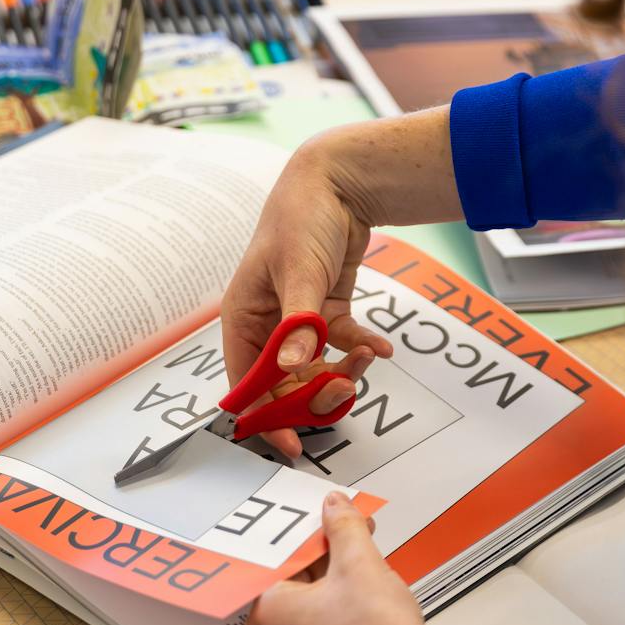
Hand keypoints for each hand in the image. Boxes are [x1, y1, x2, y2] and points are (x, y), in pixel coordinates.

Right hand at [222, 107, 460, 457]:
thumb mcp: (299, 271)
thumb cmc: (302, 218)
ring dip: (343, 371)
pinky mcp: (324, 311)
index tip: (292, 443)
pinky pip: (339, 345)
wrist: (337, 180)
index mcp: (243, 318)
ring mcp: (296, 320)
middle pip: (283, 384)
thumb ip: (300, 324)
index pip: (245, 383)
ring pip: (315, 369)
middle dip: (315, 393)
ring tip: (370, 355)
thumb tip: (296, 366)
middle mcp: (266, 324)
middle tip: (344, 391)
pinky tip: (382, 347)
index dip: (265, 417)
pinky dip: (360, 349)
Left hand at [247, 493, 457, 624]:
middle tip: (357, 546)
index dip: (312, 539)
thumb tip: (334, 506)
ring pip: (306, 621)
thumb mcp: (362, 564)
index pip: (280, 561)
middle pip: (292, 590)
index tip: (334, 527)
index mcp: (267, 612)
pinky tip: (367, 618)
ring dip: (332, 596)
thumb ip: (343, 528)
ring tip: (368, 581)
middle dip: (325, 564)